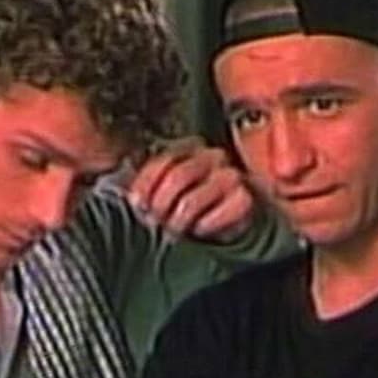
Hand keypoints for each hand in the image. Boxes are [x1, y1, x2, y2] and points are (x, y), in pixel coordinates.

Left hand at [127, 138, 253, 242]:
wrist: (227, 218)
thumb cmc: (191, 202)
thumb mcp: (166, 189)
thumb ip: (148, 184)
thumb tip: (132, 197)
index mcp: (191, 147)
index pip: (163, 160)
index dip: (145, 185)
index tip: (138, 204)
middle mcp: (213, 156)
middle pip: (177, 177)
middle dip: (161, 205)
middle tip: (155, 221)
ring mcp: (231, 176)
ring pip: (193, 200)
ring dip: (179, 220)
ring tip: (174, 229)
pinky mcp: (244, 199)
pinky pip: (218, 213)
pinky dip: (205, 225)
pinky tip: (199, 229)